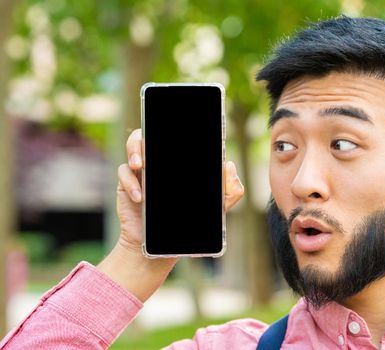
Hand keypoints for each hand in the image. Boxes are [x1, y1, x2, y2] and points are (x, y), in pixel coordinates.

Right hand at [98, 128, 243, 301]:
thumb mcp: (217, 209)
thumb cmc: (190, 224)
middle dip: (149, 133)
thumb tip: (229, 166)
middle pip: (151, 134)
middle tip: (153, 148)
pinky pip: (123, 173)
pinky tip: (140, 197)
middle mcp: (160, 161)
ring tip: (140, 165)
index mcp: (178, 162)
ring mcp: (143, 170)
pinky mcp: (127, 184)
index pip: (175, 137)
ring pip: (134, 145)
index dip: (174, 129)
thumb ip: (230, 190)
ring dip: (134, 151)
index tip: (181, 129)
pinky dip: (130, 183)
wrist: (162, 248)